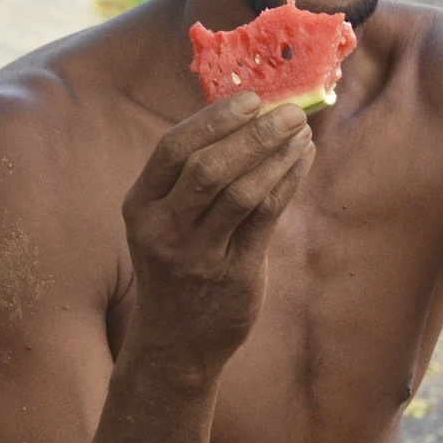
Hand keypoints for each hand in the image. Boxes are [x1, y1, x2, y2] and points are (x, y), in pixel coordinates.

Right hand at [121, 93, 313, 368]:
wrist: (175, 343)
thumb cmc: (174, 270)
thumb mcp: (162, 224)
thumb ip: (189, 180)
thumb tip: (241, 119)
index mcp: (140, 207)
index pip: (172, 149)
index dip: (213, 119)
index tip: (251, 99)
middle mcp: (162, 229)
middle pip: (209, 167)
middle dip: (254, 133)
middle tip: (289, 112)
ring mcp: (196, 255)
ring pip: (241, 191)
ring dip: (277, 155)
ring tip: (301, 133)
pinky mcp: (232, 275)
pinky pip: (265, 218)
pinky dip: (287, 183)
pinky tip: (302, 162)